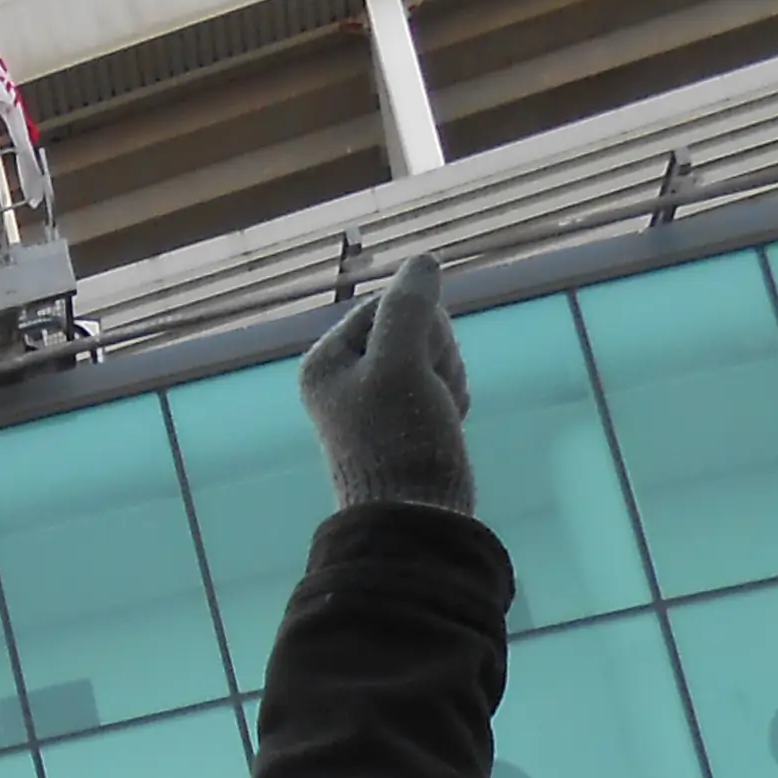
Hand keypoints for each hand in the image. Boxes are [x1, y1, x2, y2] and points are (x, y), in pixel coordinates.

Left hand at [298, 249, 473, 516]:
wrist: (417, 516)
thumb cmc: (401, 441)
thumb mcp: (402, 362)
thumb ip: (409, 307)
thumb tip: (422, 260)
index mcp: (325, 361)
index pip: (390, 303)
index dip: (421, 328)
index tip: (415, 370)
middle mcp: (343, 377)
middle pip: (415, 325)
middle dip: (436, 354)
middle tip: (426, 398)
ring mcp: (375, 398)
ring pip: (434, 353)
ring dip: (448, 378)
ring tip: (434, 417)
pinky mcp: (404, 418)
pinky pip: (442, 382)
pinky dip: (453, 398)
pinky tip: (444, 425)